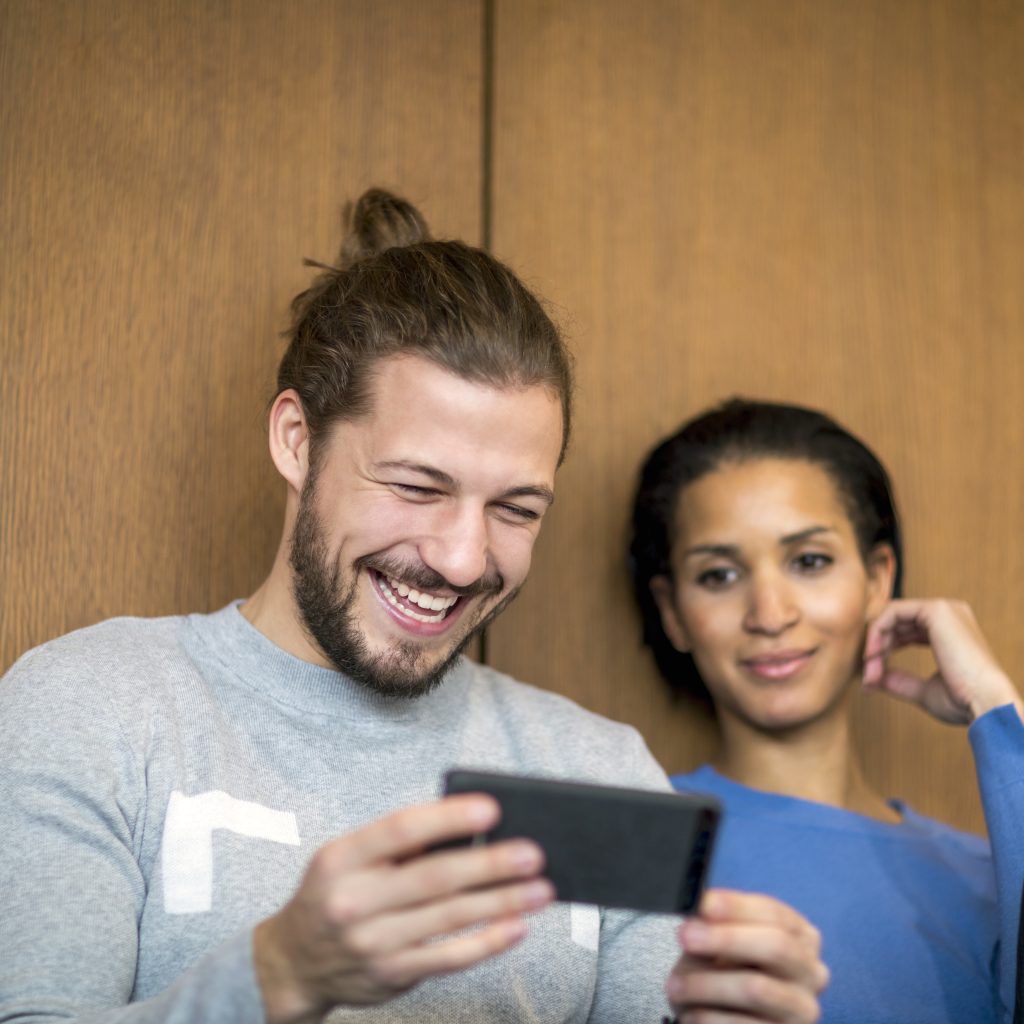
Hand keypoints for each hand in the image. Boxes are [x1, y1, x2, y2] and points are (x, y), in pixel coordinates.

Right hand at [253, 795, 553, 1022]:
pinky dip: (486, 942)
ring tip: (540, 889)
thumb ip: (397, 844)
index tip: (492, 809)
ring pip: (449, 918)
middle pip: (434, 877)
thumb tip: (469, 829)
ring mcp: (372, 942)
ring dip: (501, 902)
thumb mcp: (347, 857)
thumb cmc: (335, 893)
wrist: (291, 962)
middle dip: (490, 864)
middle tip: (533, 853)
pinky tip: (516, 927)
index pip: (401, 829)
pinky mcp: (390, 975)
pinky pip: (448, 958)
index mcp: (342, 858)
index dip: (448, 818)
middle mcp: (354, 900)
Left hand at [666, 890, 827, 1022]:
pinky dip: (707, 1016)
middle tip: (685, 936)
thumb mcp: (721, 944)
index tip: (704, 904)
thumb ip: (714, 927)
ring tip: (674, 985)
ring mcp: (802, 1010)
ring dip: (706, 984)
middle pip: (775, 946)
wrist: (729, 1020)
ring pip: (757, 989)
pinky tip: (690, 1013)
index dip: (737, 906)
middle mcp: (810, 972)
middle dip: (725, 938)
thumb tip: (698, 916)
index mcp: (800, 936)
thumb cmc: (726, 972)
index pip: (773, 912)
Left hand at [862, 598, 1020, 723]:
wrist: (986, 704)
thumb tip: (874, 679)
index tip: (871, 678)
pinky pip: (892, 612)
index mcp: (951, 632)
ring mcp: (944, 610)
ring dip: (874, 643)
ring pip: (891, 616)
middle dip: (877, 649)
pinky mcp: (936, 610)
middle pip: (896, 623)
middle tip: (867, 677)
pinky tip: (873, 655)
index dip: (885, 651)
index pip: (906, 632)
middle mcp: (950, 615)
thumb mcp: (925, 691)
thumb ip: (900, 681)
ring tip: (870, 670)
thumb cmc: (964, 702)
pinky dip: (877, 632)